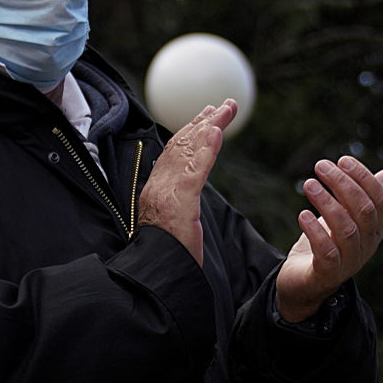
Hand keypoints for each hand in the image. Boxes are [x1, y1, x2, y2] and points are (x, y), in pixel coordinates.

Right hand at [138, 99, 237, 262]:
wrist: (156, 276)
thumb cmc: (167, 257)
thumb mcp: (172, 226)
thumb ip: (177, 207)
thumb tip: (184, 200)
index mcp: (156, 191)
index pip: (174, 154)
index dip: (191, 133)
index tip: (207, 117)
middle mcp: (158, 186)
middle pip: (183, 146)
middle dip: (204, 122)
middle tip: (224, 105)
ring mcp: (168, 193)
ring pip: (190, 151)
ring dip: (211, 127)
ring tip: (226, 109)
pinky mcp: (180, 203)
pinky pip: (196, 170)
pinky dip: (207, 149)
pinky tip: (217, 132)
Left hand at [276, 155, 382, 319]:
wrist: (304, 282)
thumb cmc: (328, 243)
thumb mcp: (348, 214)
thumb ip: (369, 194)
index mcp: (375, 229)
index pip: (380, 200)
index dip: (364, 178)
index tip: (342, 161)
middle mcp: (366, 246)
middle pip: (364, 211)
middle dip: (343, 185)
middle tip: (320, 166)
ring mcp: (349, 262)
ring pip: (346, 230)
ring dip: (327, 203)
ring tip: (309, 184)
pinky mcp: (327, 274)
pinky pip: (327, 252)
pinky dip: (316, 231)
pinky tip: (303, 215)